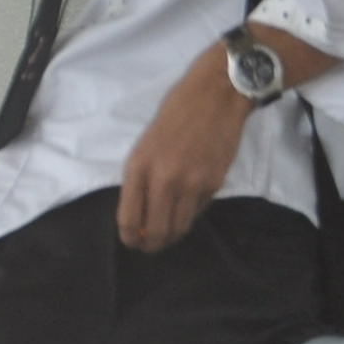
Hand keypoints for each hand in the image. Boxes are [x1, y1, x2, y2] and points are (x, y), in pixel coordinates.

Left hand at [117, 59, 251, 250]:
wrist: (214, 96)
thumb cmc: (175, 114)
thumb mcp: (145, 144)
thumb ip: (140, 179)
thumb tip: (141, 217)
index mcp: (139, 167)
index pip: (129, 218)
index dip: (130, 238)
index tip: (133, 243)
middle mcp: (163, 179)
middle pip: (156, 232)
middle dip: (151, 245)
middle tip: (151, 246)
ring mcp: (191, 184)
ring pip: (179, 228)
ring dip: (172, 235)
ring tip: (169, 233)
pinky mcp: (213, 184)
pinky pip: (198, 211)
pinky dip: (191, 212)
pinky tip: (189, 201)